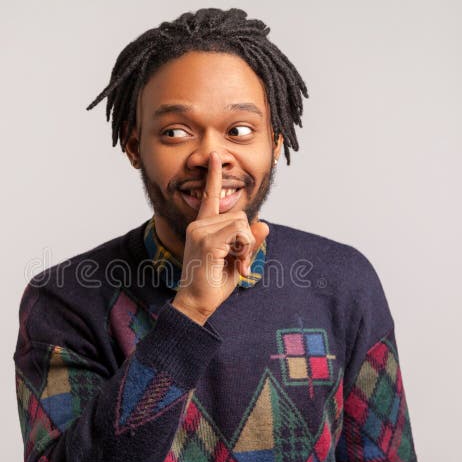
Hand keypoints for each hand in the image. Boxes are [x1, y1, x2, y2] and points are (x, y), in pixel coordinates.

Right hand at [171, 152, 268, 324]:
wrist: (196, 304)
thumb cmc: (213, 284)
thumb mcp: (238, 261)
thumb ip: (249, 243)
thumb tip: (265, 224)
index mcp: (202, 227)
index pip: (209, 197)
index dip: (214, 177)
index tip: (216, 157)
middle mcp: (198, 225)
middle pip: (239, 214)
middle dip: (247, 239)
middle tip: (240, 261)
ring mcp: (201, 232)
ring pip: (241, 222)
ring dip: (247, 245)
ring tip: (237, 263)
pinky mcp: (207, 241)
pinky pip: (240, 233)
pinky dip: (245, 249)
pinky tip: (236, 264)